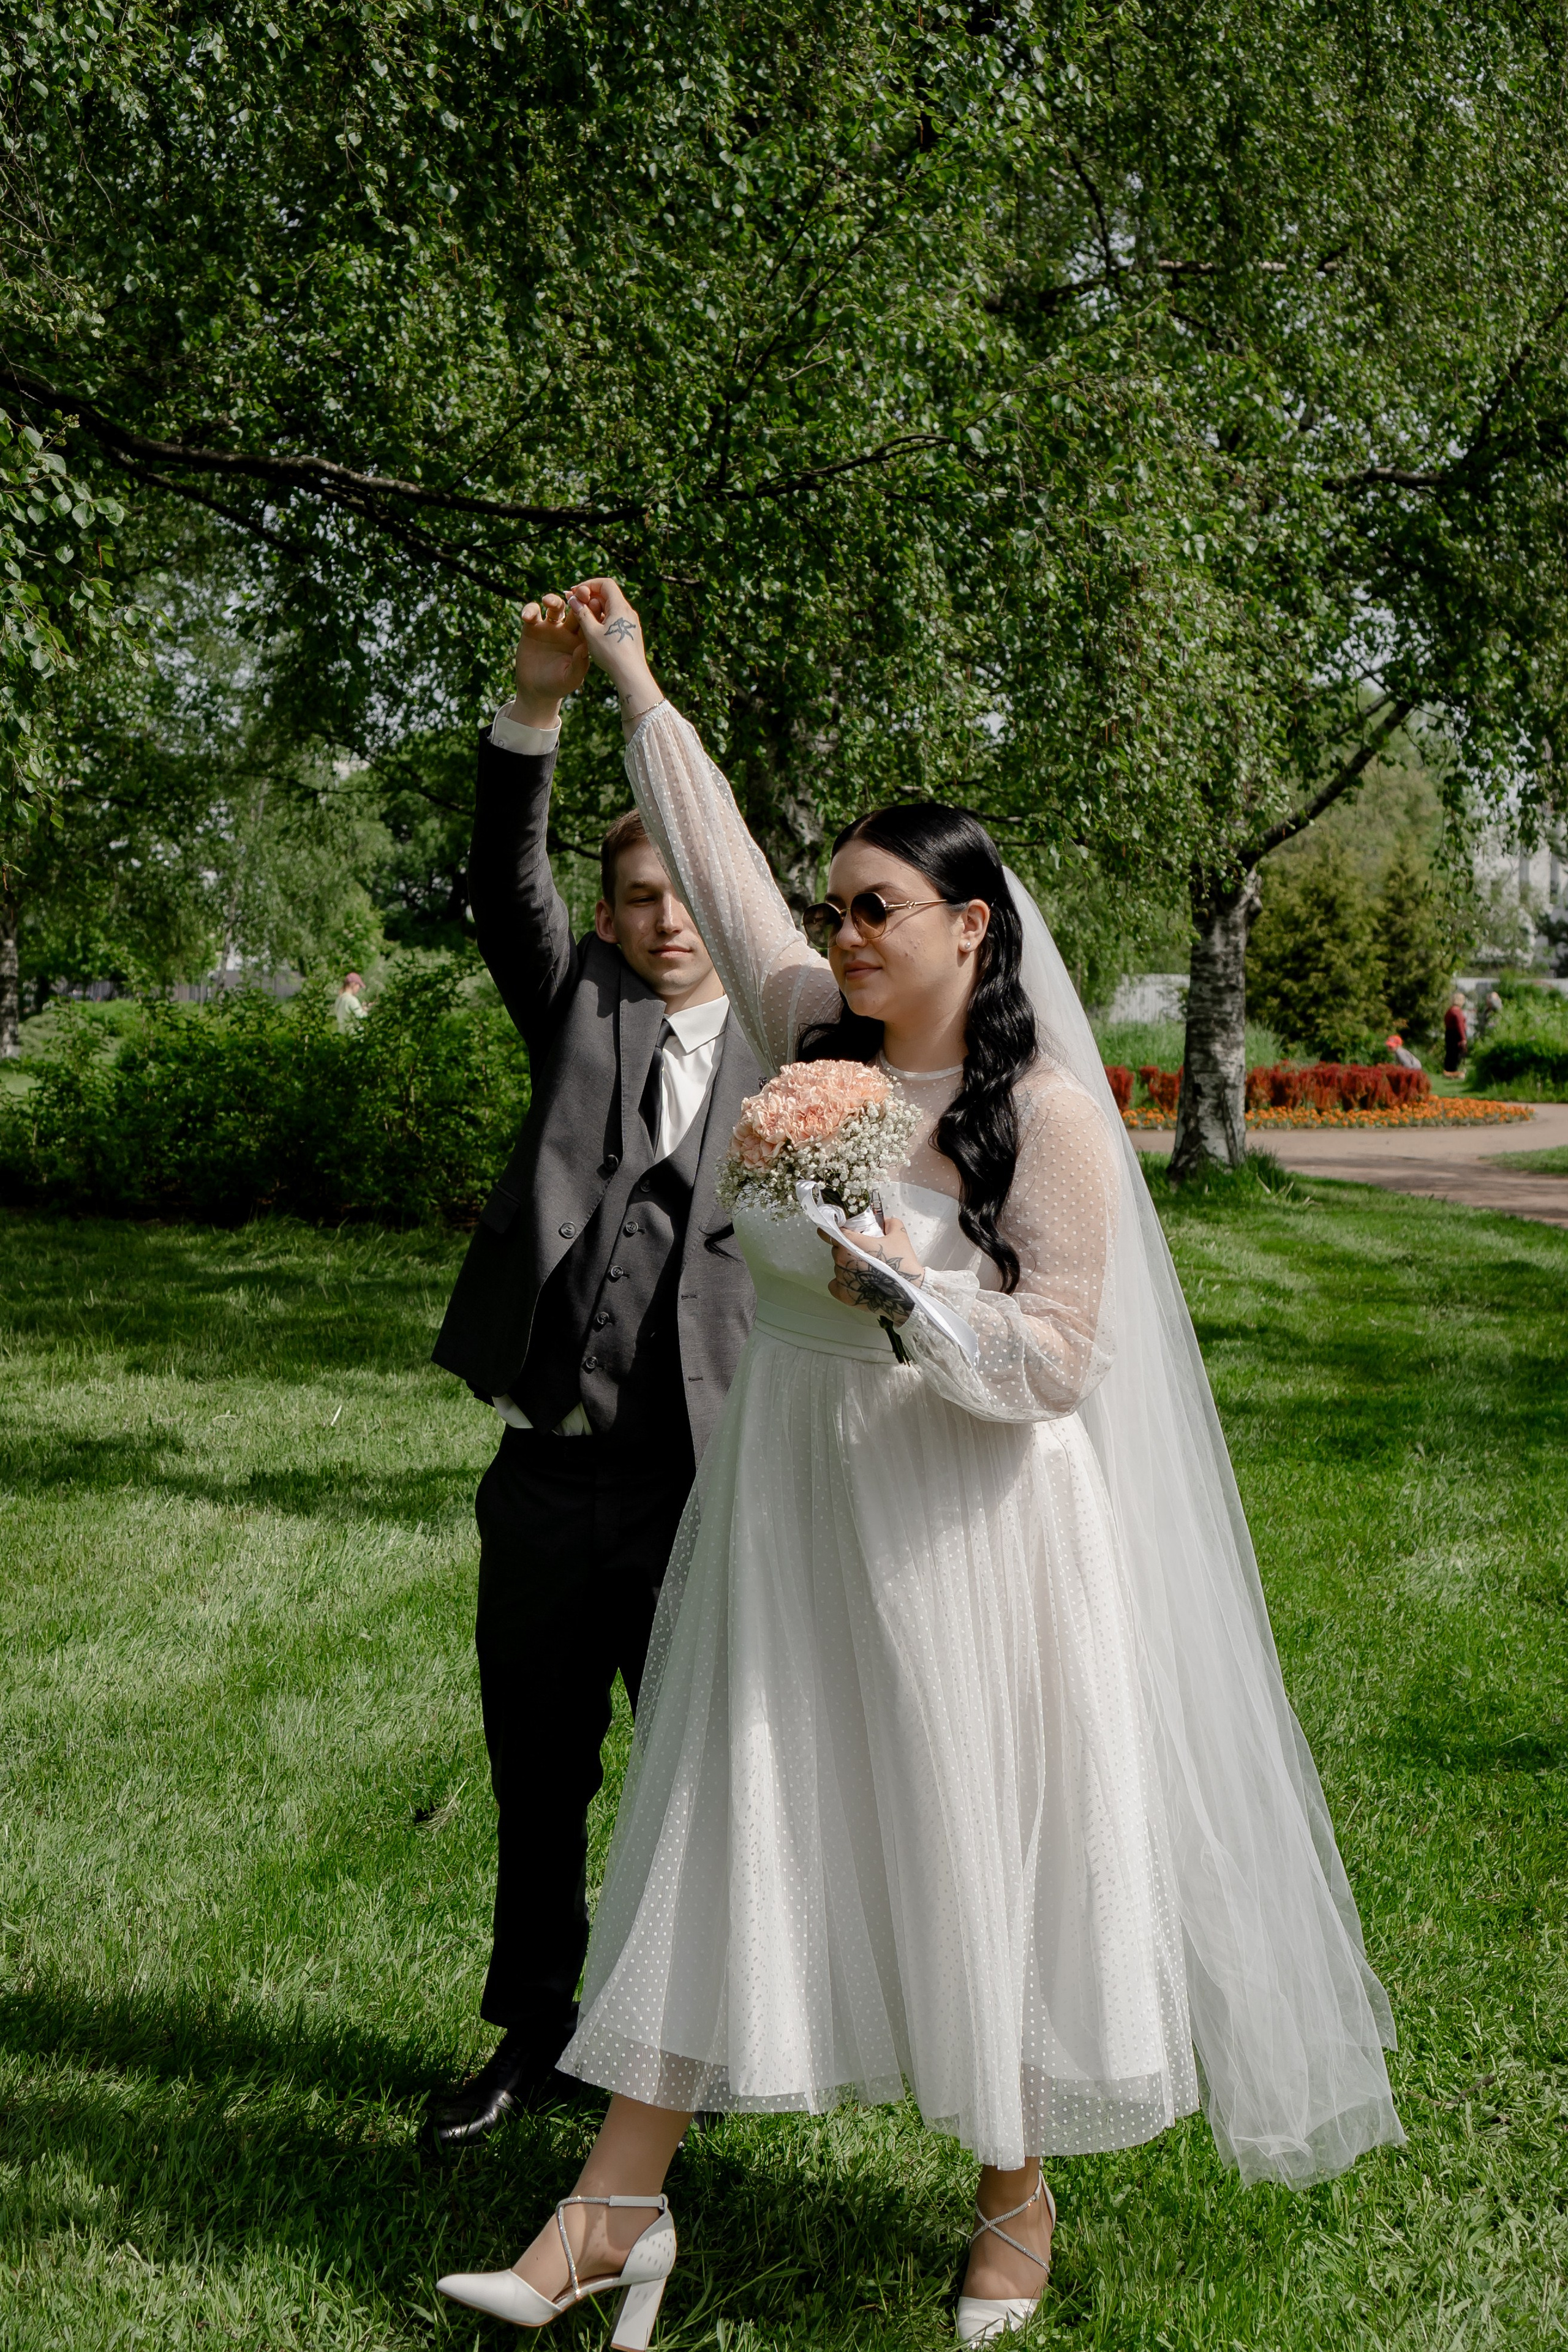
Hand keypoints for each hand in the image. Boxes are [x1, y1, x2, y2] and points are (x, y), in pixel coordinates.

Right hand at [508, 592, 589, 727]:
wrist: (536, 691)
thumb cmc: (558, 686)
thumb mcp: (571, 678)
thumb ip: (579, 664)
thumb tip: (584, 647)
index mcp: (581, 639)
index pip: (590, 620)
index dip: (592, 610)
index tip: (594, 601)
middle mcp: (567, 630)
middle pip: (574, 608)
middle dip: (577, 598)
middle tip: (579, 592)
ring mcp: (550, 627)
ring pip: (554, 607)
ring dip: (554, 600)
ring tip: (550, 602)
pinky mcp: (532, 628)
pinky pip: (532, 613)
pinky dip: (530, 610)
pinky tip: (528, 617)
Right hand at [566, 577, 660, 731]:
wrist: (631, 674)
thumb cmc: (611, 653)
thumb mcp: (591, 632)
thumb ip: (581, 613)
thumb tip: (572, 599)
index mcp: (620, 607)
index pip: (605, 584)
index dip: (588, 584)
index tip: (575, 593)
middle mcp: (628, 611)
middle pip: (608, 595)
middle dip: (589, 597)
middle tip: (574, 605)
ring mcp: (631, 622)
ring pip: (610, 608)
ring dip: (594, 609)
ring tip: (581, 620)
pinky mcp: (630, 632)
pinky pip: (615, 619)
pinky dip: (602, 619)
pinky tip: (593, 632)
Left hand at [826, 1216, 923, 1324]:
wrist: (907, 1294)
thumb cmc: (901, 1266)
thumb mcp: (900, 1236)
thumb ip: (890, 1223)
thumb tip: (884, 1222)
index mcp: (852, 1242)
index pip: (829, 1231)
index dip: (833, 1230)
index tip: (836, 1231)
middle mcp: (843, 1259)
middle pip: (837, 1250)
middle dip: (848, 1250)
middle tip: (865, 1255)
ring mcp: (842, 1278)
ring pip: (838, 1267)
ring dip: (848, 1267)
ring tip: (867, 1272)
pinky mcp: (843, 1294)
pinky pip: (835, 1285)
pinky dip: (844, 1284)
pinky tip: (858, 1283)